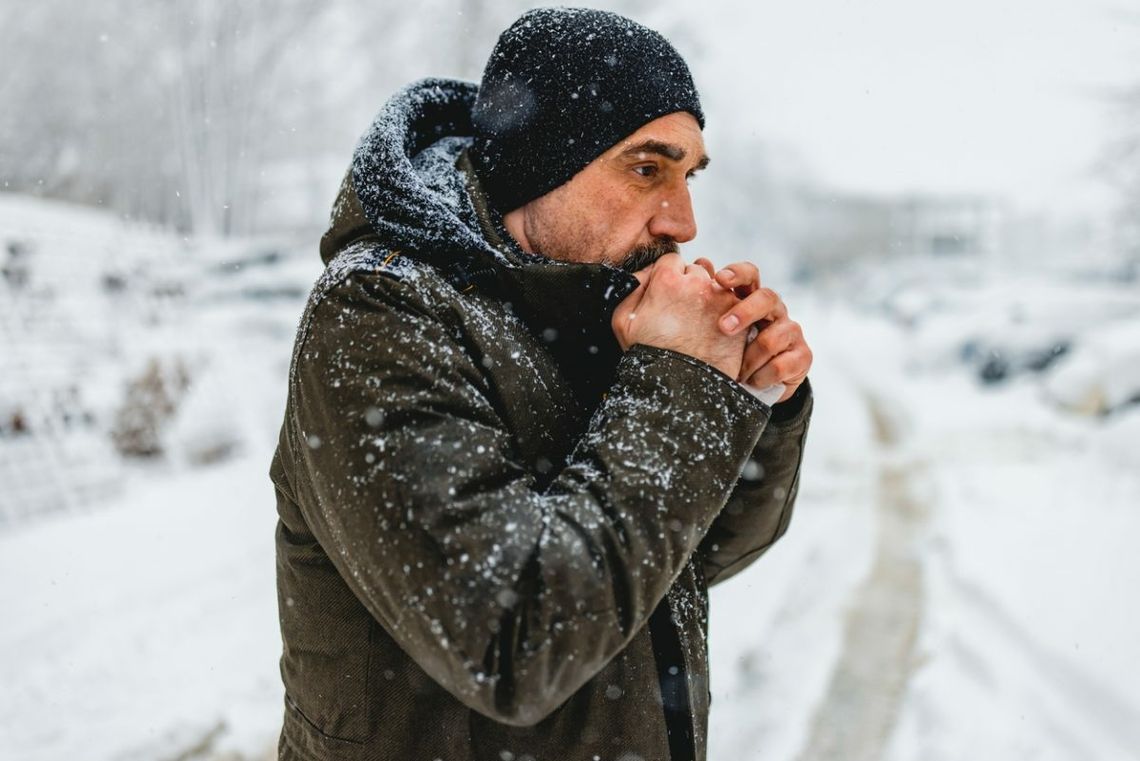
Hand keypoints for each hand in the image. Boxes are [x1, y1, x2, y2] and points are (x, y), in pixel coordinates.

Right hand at [612, 253, 746, 378]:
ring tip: (698, 322)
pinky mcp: (740, 318)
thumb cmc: (648, 356)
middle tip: (681, 311)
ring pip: (718, 285)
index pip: (671, 261)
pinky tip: (713, 332)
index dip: (667, 278)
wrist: (680, 388)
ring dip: (709, 297)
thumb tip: (648, 272)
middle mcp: (698, 283)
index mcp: (668, 280)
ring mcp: (722, 300)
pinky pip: (735, 305)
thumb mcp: (622, 320)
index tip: (666, 297)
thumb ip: (633, 286)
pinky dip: (727, 314)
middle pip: (696, 270)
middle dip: (689, 285)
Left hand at [693, 258, 812, 403]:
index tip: (719, 279)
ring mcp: (792, 332)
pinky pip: (780, 366)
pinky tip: (753, 382)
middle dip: (745, 312)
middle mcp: (775, 310)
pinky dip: (761, 377)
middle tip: (724, 327)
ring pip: (771, 339)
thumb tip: (701, 262)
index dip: (737, 273)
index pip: (750, 275)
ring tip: (736, 373)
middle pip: (767, 298)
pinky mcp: (803, 355)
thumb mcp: (720, 329)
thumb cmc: (734, 351)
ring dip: (749, 359)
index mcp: (753, 298)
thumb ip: (712, 299)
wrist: (760, 385)